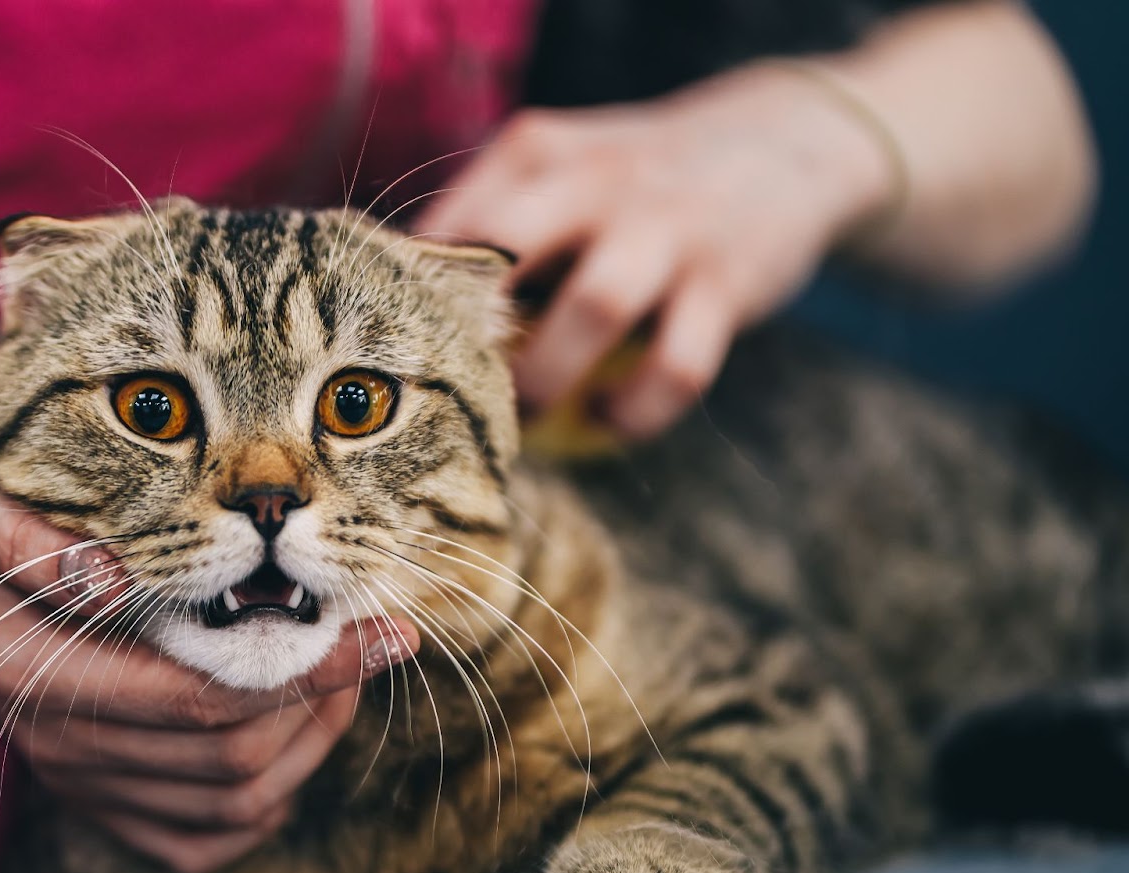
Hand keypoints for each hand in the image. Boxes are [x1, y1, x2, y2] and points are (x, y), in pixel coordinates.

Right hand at [0, 428, 417, 872]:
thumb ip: (21, 535)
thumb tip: (105, 578)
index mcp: (33, 671)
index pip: (198, 695)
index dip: (303, 668)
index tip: (381, 625)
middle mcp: (56, 742)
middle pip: (229, 757)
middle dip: (323, 700)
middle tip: (376, 636)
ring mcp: (78, 779)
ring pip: (231, 803)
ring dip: (310, 745)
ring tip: (349, 672)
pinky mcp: (96, 799)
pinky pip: (198, 844)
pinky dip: (265, 808)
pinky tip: (293, 738)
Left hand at [418, 64, 895, 437]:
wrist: (786, 144)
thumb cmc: (633, 180)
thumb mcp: (558, 165)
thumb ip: (484, 217)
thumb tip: (397, 305)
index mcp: (538, 152)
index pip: (450, 225)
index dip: (412, 301)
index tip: (396, 362)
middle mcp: (599, 181)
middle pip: (507, 247)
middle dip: (470, 330)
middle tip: (449, 392)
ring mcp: (668, 230)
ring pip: (595, 306)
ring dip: (546, 375)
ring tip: (521, 415)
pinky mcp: (727, 284)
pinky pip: (678, 366)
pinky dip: (635, 409)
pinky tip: (606, 417)